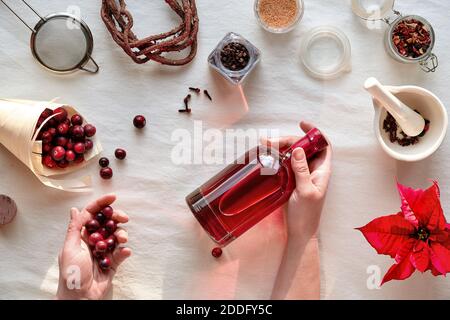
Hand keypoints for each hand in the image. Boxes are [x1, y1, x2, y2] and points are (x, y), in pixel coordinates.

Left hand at [56, 194, 130, 299]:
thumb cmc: (70, 273)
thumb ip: (74, 228)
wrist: (80, 297)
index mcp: (81, 235)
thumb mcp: (70, 248)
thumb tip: (74, 209)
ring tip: (122, 241)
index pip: (92, 215)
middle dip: (117, 218)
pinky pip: (121, 253)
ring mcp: (104, 251)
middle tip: (124, 218)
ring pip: (116, 236)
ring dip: (121, 235)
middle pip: (108, 223)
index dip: (102, 204)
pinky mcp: (113, 263)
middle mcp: (94, 241)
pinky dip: (124, 251)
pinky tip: (124, 252)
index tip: (113, 197)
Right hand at [269, 121, 331, 298]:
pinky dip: (276, 157)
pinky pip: (285, 163)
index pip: (323, 145)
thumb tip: (299, 149)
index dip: (315, 133)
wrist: (299, 231)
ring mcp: (301, 174)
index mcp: (322, 170)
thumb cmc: (307, 214)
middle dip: (288, 140)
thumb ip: (302, 171)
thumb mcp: (306, 192)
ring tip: (264, 146)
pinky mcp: (290, 179)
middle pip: (303, 147)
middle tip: (270, 142)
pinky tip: (266, 156)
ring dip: (280, 147)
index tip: (301, 124)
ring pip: (292, 153)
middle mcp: (312, 169)